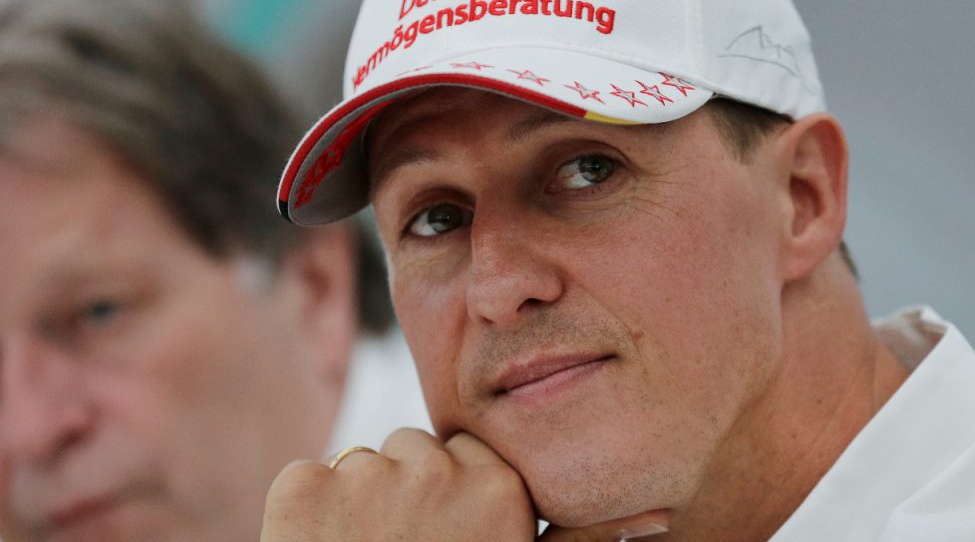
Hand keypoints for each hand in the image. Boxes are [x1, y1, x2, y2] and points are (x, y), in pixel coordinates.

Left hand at [260, 429, 670, 541]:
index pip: (463, 459)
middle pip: (411, 452)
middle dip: (403, 493)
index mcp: (498, 486)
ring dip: (353, 504)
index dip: (448, 502)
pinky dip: (304, 512)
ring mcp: (365, 472)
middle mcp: (438, 468)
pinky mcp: (302, 486)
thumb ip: (583, 541)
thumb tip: (661, 518)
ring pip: (359, 463)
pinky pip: (304, 476)